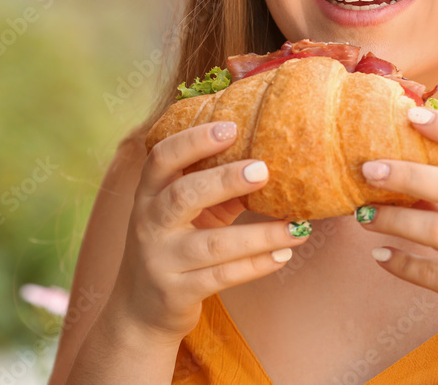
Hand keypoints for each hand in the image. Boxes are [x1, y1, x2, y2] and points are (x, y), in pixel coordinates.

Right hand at [107, 121, 310, 344]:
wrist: (140, 309)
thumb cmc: (174, 245)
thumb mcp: (185, 214)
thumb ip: (215, 189)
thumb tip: (269, 162)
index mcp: (149, 194)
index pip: (162, 158)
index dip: (193, 140)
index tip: (230, 128)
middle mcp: (149, 224)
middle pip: (183, 196)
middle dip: (224, 180)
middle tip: (263, 170)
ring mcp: (160, 261)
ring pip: (213, 244)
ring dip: (260, 235)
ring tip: (297, 227)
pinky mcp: (177, 293)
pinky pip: (222, 276)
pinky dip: (256, 265)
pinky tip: (283, 255)